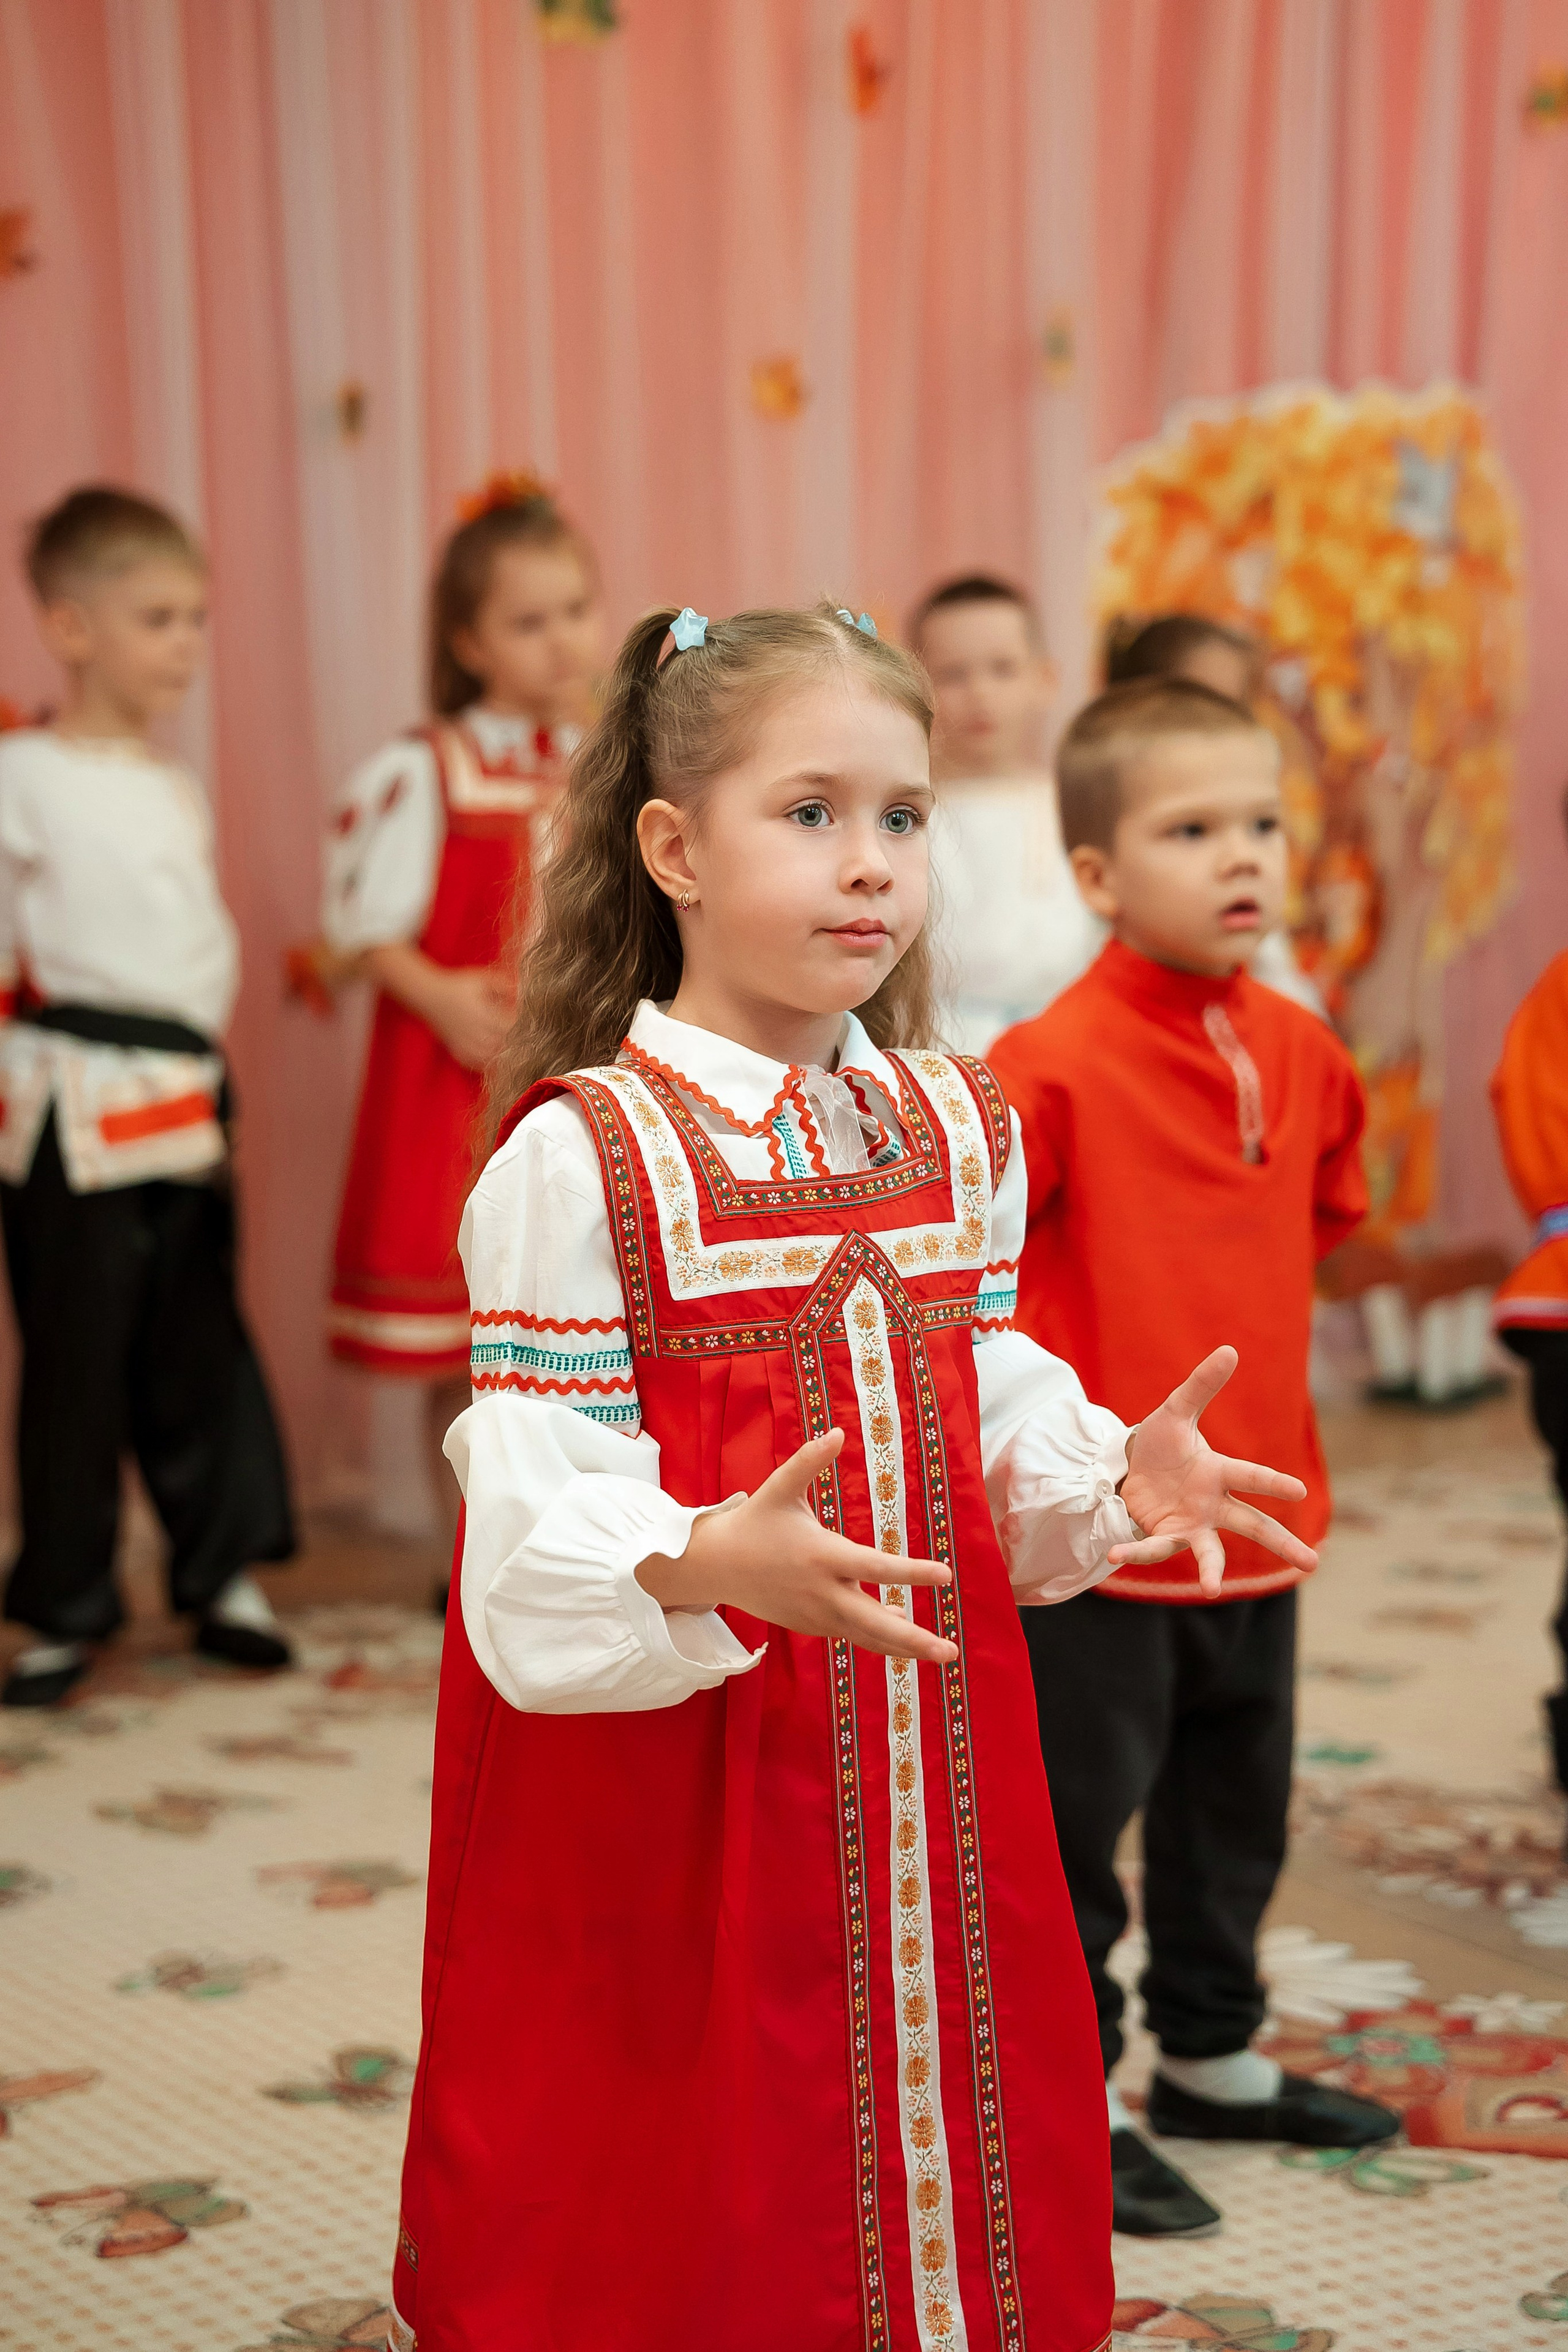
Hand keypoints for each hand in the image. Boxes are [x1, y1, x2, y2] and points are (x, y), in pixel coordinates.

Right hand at [424, 966, 514, 1069]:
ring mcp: (464, 1043)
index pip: (509, 1026)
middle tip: (519, 1035)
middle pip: (502, 1044)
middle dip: (512, 1040)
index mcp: (482, 1014)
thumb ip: (501, 984)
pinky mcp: (455, 1049)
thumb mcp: (480, 979)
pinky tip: (490, 1056)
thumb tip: (519, 991)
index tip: (522, 1020)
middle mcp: (474, 1031)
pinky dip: (483, 1062)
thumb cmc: (456, 986)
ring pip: (489, 1056)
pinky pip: (472, 1063)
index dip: (519, 1025)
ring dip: (500, 1052)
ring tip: (506, 1045)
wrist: (428, 996)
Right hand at [637, 1429, 958, 1665]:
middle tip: (950, 1651)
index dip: (912, 1572)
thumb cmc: (756, 1522)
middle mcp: (823, 1592)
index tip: (946, 1575)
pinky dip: (876, 1637)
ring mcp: (816, 1615)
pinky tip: (899, 1629)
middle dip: (914, 1640)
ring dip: (903, 1646)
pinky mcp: (810, 1626)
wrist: (717, 1567)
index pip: (876, 1567)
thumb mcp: (780, 1487)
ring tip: (939, 1653)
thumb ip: (809, 1460)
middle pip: (875, 1623)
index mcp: (822, 1556)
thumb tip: (838, 1432)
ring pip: (866, 1636)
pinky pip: (851, 1634)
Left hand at [1113, 1346, 1316, 1597]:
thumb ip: (1201, 1385)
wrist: (1128, 1466)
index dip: (1273, 1483)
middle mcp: (1212, 1503)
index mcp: (1219, 1472)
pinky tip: (1116, 1554)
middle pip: (1252, 1525)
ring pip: (1209, 1551)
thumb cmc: (1161, 1442)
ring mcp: (1190, 1524)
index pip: (1251, 1476)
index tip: (1299, 1492)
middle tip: (1311, 1563)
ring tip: (1213, 1590)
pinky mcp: (1164, 1536)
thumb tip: (1229, 1350)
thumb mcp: (1177, 1410)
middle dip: (1281, 1543)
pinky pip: (1153, 1547)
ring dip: (1211, 1570)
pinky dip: (1135, 1552)